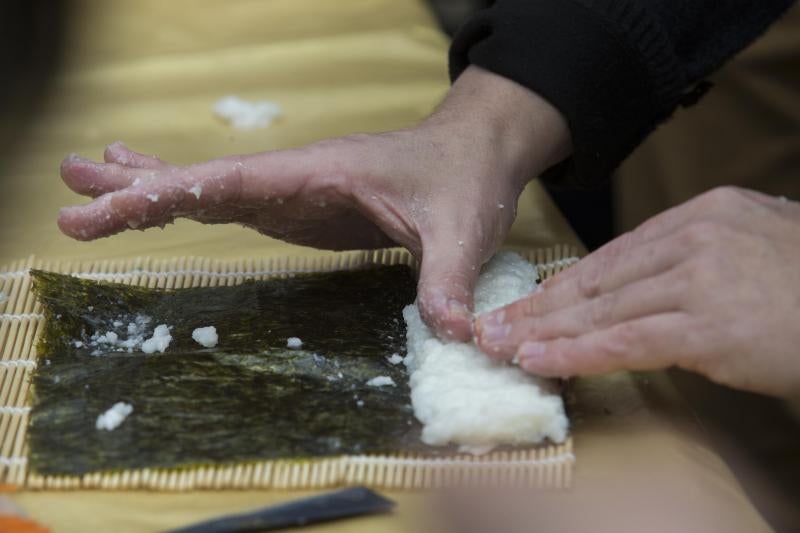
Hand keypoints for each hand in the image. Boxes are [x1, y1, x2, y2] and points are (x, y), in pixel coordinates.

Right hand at [58, 66, 570, 340]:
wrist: (472, 155)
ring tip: (86, 185)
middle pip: (203, 180)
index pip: (233, 180)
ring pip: (208, 189)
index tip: (115, 198)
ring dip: (148, 189)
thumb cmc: (463, 179)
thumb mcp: (461, 229)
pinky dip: (186, 204)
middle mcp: (295, 179)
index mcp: (320, 172)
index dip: (173, 188)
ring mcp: (293, 194)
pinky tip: (159, 202)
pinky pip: (232, 205)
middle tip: (69, 193)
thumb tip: (451, 334)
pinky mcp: (300, 210)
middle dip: (137, 188)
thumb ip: (447, 279)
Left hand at [475, 186, 799, 397]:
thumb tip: (642, 287)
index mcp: (703, 214)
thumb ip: (697, 260)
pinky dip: (577, 353)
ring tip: (500, 345)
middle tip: (491, 325)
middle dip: (539, 306)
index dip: (564, 284)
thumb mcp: (755, 248)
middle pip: (597, 278)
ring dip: (544, 331)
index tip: (528, 304)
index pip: (615, 255)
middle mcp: (696, 237)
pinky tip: (539, 360)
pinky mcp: (709, 324)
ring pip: (602, 309)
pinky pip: (627, 341)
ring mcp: (701, 278)